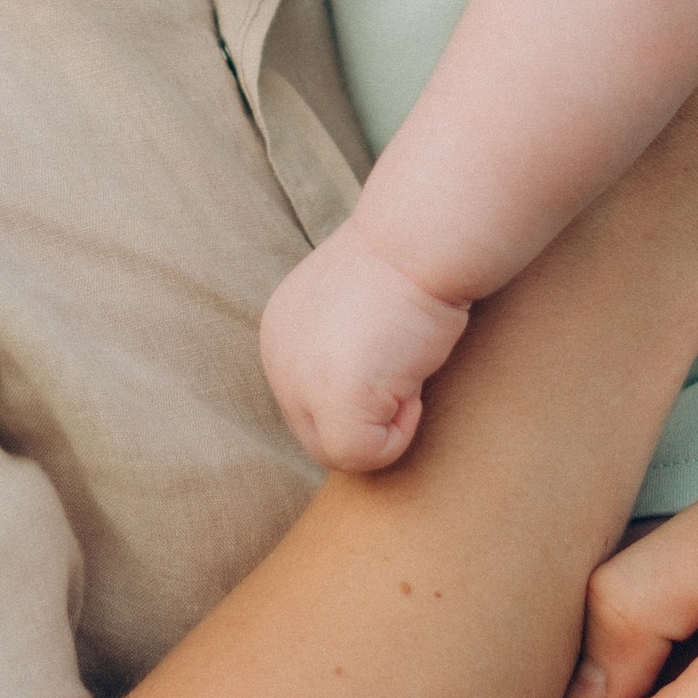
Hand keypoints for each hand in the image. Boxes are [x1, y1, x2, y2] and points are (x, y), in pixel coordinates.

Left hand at [260, 222, 469, 470]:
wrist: (419, 241)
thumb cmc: (405, 265)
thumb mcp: (354, 311)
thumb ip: (341, 351)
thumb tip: (364, 396)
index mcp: (281, 336)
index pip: (310, 406)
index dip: (362, 396)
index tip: (392, 350)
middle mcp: (278, 359)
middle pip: (318, 436)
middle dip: (368, 417)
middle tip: (403, 364)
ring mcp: (299, 381)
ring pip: (342, 452)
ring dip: (387, 423)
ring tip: (405, 365)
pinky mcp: (332, 401)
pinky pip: (366, 456)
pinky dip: (401, 432)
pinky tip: (411, 377)